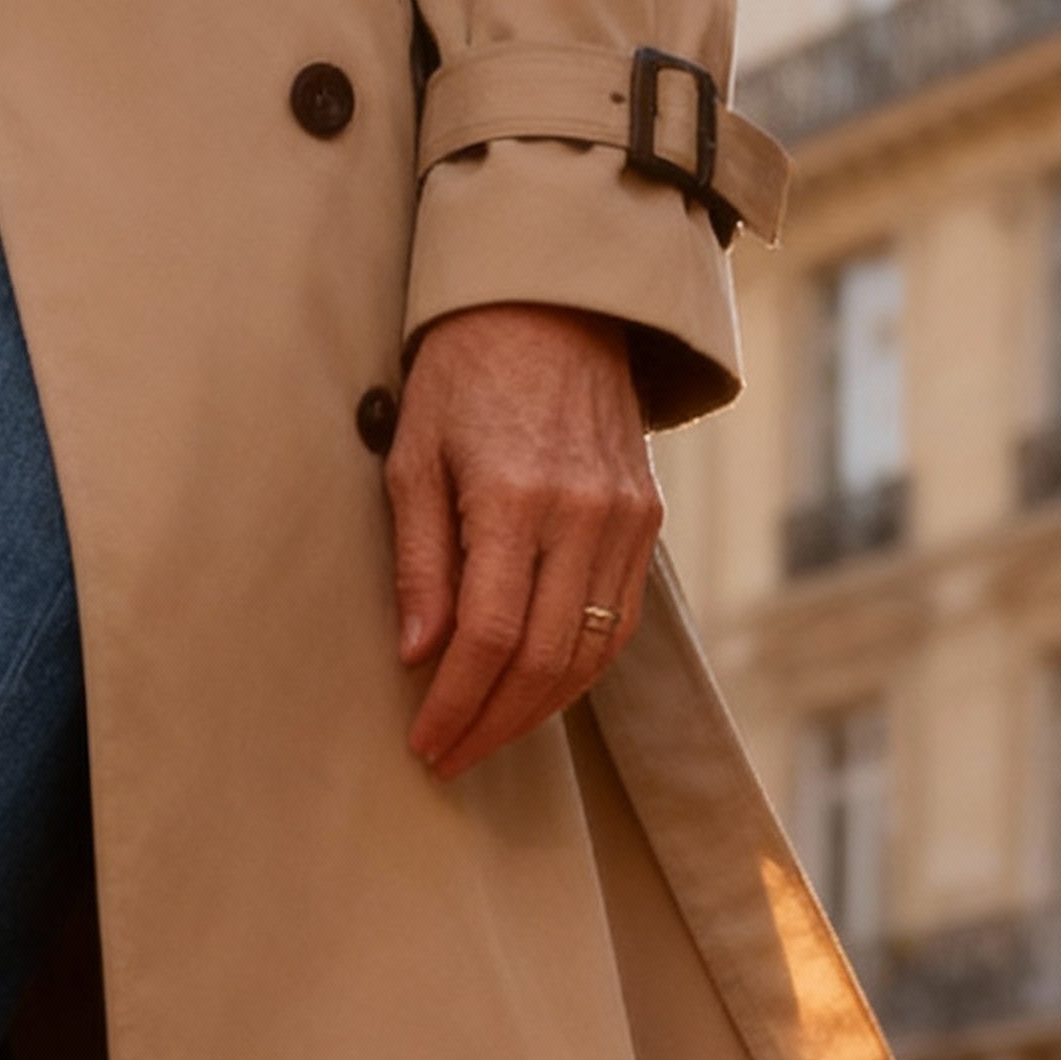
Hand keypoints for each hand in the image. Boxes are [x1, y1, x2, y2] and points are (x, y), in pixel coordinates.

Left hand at [387, 304, 660, 782]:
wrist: (555, 302)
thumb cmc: (463, 376)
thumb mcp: (413, 458)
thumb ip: (419, 560)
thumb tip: (419, 654)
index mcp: (517, 496)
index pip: (490, 636)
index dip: (456, 703)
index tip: (425, 743)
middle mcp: (586, 511)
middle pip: (546, 657)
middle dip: (493, 722)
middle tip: (449, 757)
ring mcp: (627, 514)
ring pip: (592, 649)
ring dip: (538, 709)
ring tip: (484, 736)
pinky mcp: (648, 514)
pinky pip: (620, 617)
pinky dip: (580, 667)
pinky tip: (535, 691)